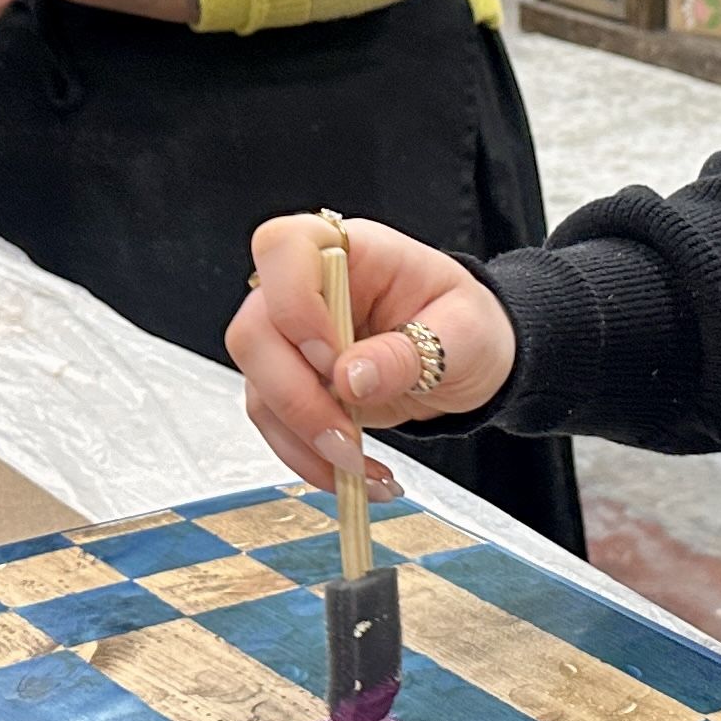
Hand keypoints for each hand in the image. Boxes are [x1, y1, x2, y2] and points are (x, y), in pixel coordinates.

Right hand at [227, 213, 514, 490]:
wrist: (465, 360)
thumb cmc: (466, 326)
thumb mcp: (463, 335)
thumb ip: (409, 352)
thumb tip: (350, 378)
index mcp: (350, 251)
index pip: (284, 248)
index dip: (294, 304)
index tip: (333, 357)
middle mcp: (307, 288)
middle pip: (255, 330)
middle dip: (295, 397)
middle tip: (345, 437)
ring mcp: (291, 336)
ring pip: (259, 386)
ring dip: (302, 439)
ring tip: (359, 467)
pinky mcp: (292, 380)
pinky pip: (276, 421)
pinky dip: (307, 455)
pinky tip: (351, 472)